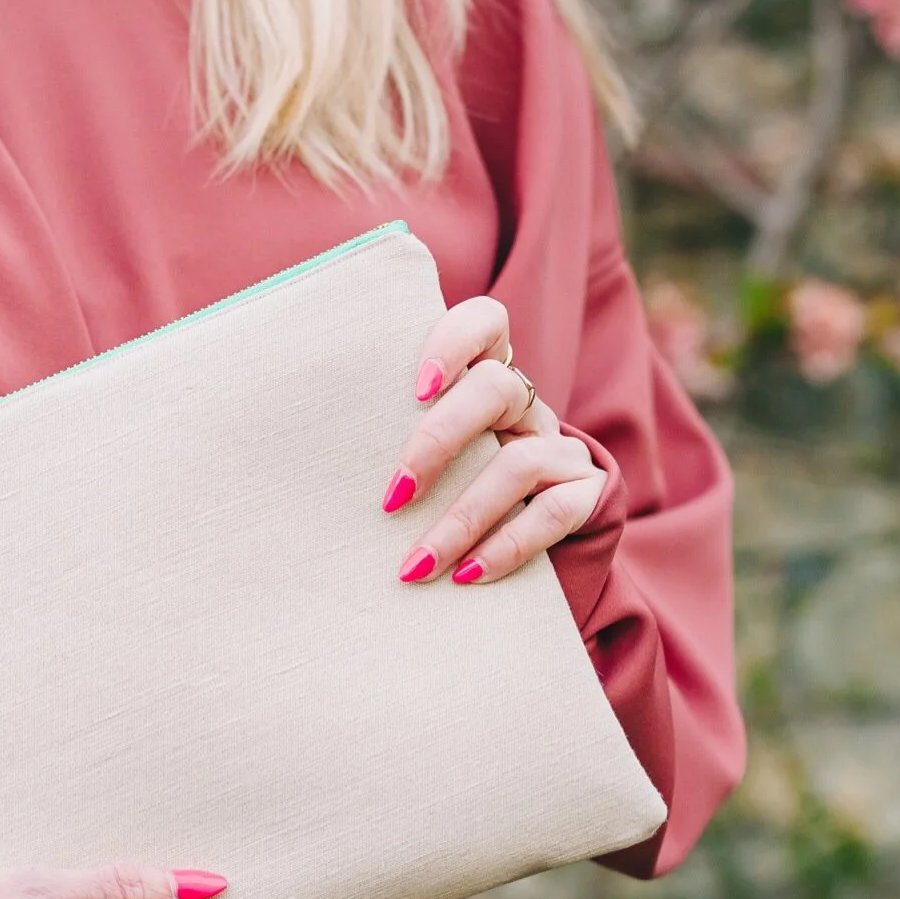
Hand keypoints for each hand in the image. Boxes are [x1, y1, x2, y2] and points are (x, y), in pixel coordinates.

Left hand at [378, 295, 607, 585]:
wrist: (539, 545)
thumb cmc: (450, 494)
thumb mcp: (428, 458)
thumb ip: (392, 440)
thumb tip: (312, 465)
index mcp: (487, 379)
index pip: (486, 323)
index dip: (455, 342)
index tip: (415, 389)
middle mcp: (528, 406)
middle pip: (497, 388)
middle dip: (439, 441)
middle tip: (393, 496)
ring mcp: (561, 449)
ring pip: (518, 464)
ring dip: (460, 520)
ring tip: (415, 565)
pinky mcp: (587, 495)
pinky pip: (552, 514)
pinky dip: (505, 547)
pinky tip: (464, 575)